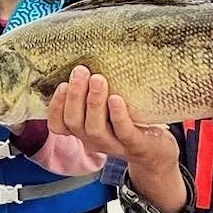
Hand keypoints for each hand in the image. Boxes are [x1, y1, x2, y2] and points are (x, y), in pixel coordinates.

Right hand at [47, 67, 180, 185]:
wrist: (157, 151)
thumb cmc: (128, 122)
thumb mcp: (106, 110)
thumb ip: (93, 93)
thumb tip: (87, 60)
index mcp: (83, 130)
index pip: (58, 125)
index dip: (56, 106)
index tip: (62, 84)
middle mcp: (93, 140)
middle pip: (74, 123)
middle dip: (75, 96)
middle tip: (80, 71)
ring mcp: (114, 145)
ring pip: (95, 129)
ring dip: (94, 102)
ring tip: (98, 79)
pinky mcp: (135, 144)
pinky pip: (123, 131)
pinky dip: (117, 115)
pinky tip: (116, 98)